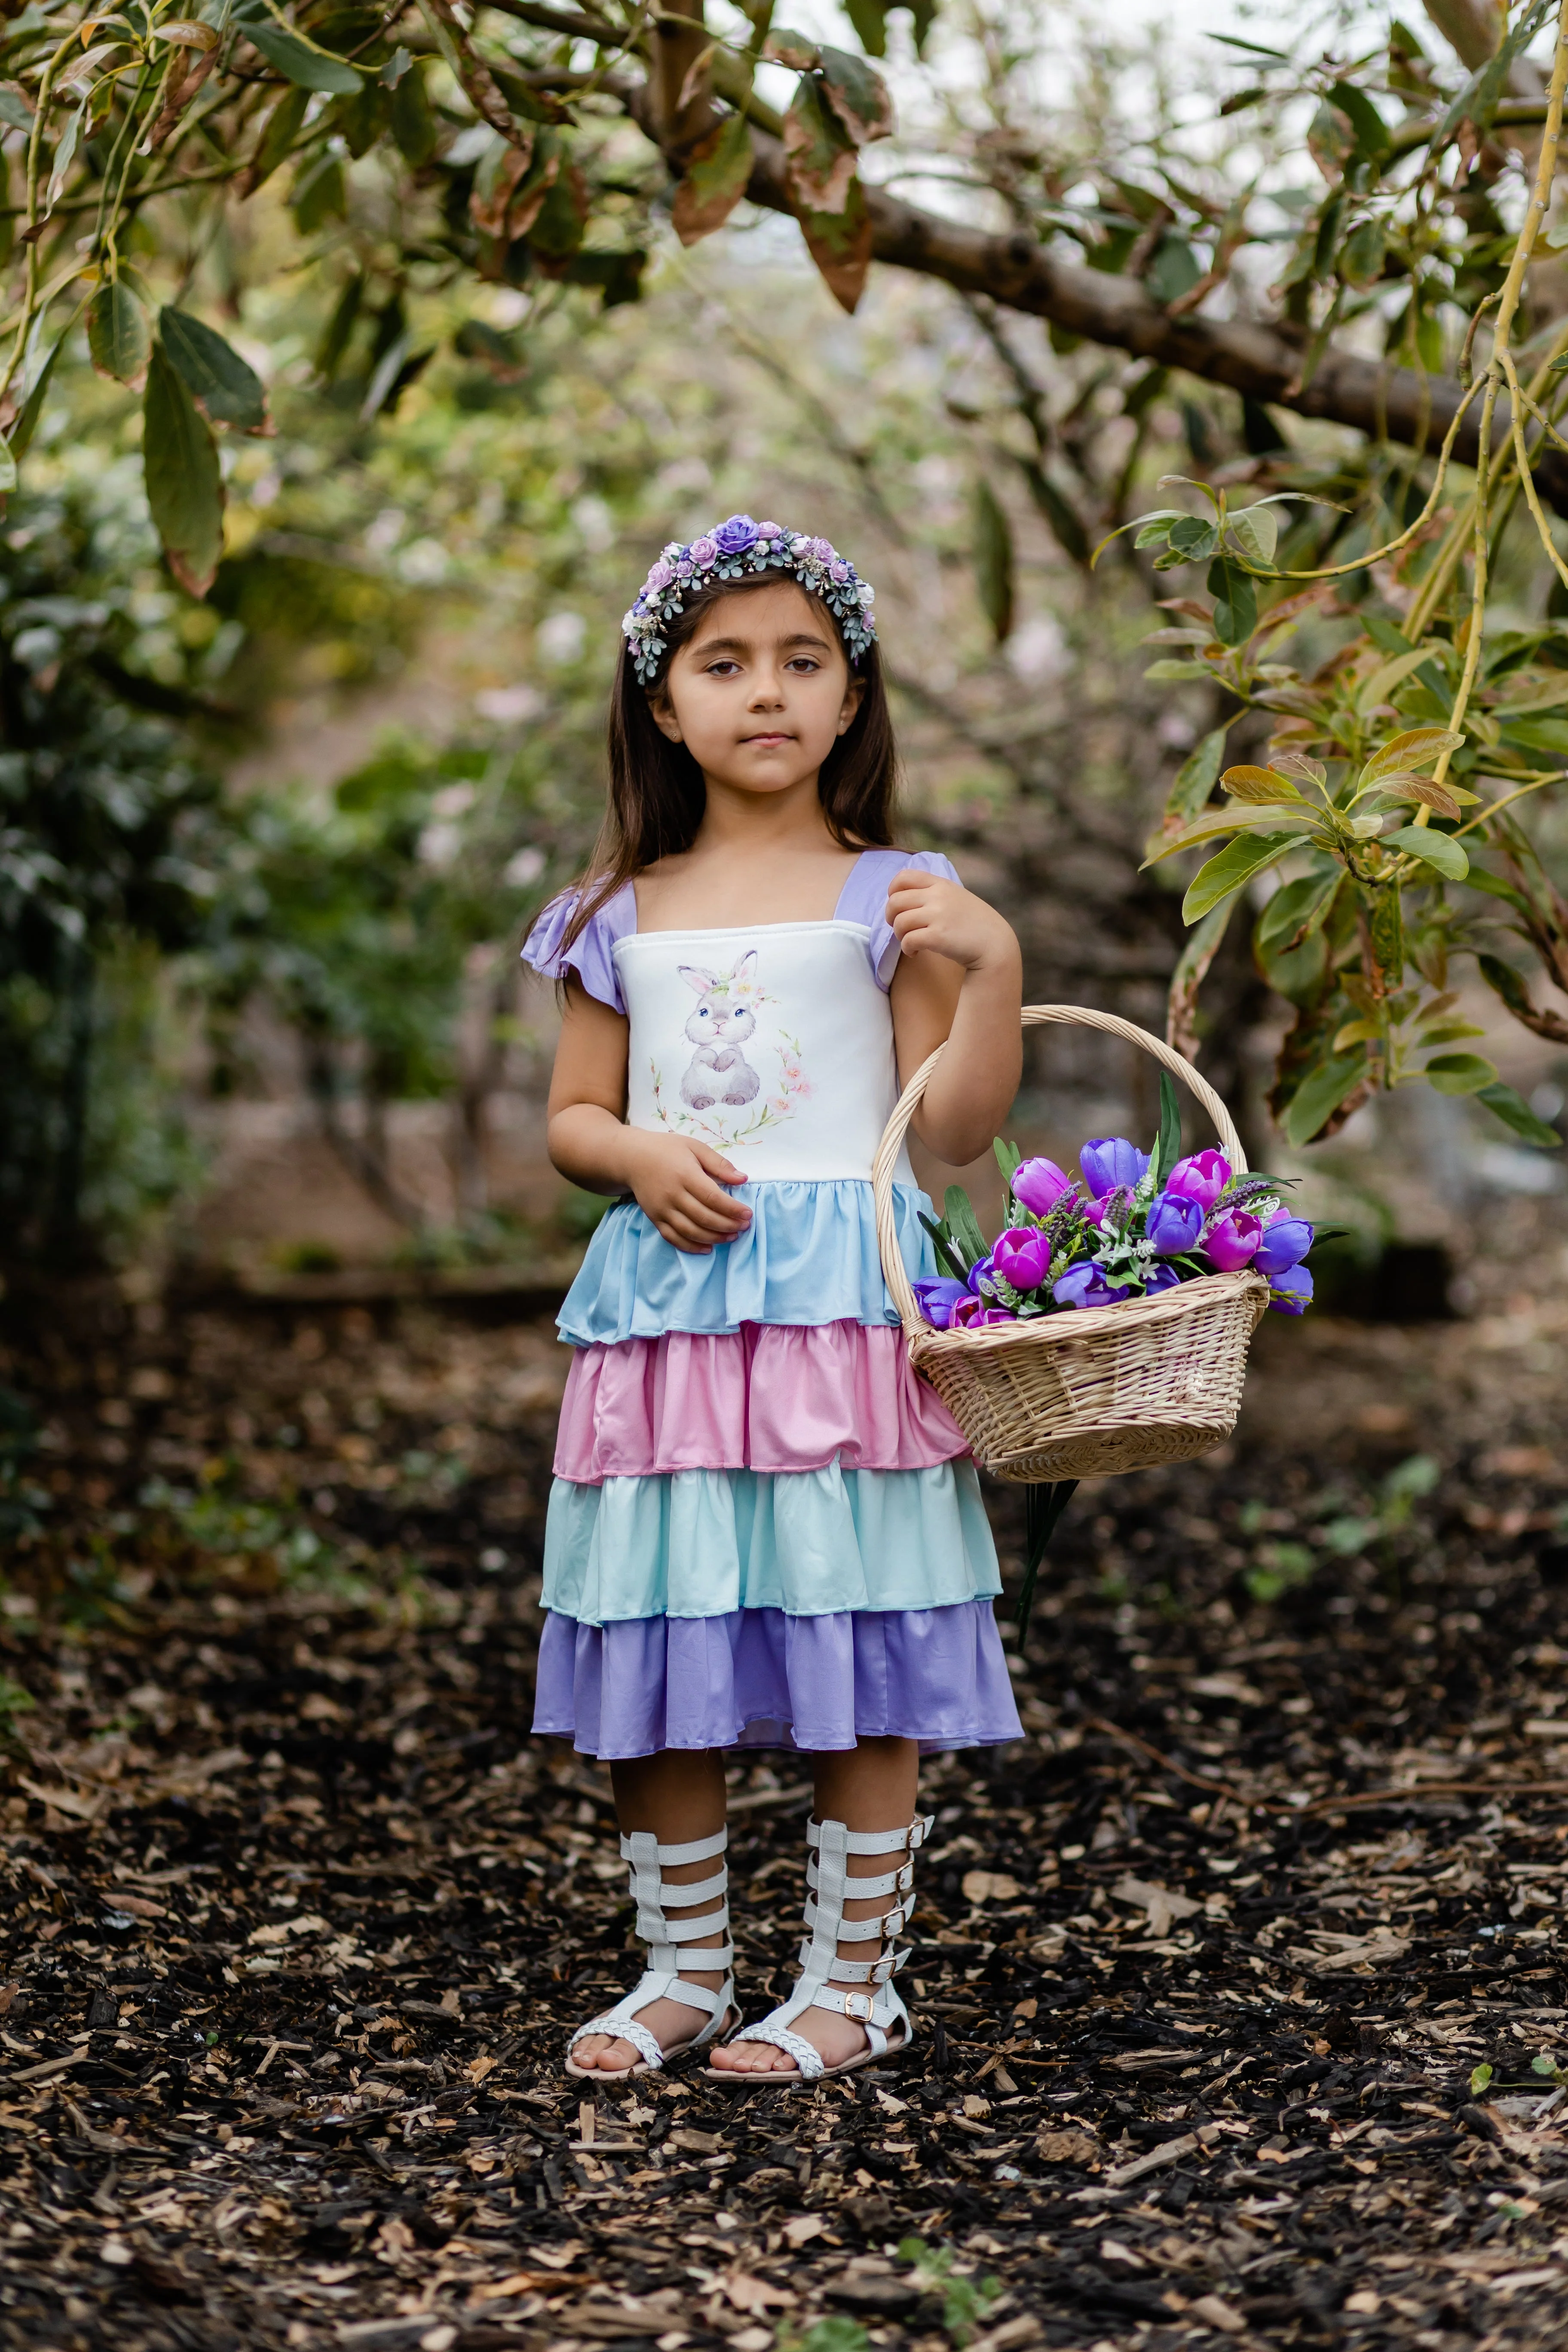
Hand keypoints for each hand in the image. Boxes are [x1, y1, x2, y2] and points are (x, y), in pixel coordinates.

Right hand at [623, 1132, 751, 1253]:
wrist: (632, 1157)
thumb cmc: (667, 1149)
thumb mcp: (694, 1147)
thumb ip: (719, 1164)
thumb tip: (742, 1179)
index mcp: (685, 1175)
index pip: (712, 1198)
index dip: (732, 1209)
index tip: (748, 1214)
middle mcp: (672, 1195)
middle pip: (704, 1217)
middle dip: (727, 1225)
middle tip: (744, 1227)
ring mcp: (662, 1209)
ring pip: (690, 1231)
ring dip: (713, 1238)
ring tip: (731, 1237)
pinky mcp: (654, 1218)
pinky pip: (673, 1238)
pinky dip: (691, 1247)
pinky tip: (708, 1248)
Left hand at [886, 869, 1016, 973]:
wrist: (995, 945)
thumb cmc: (974, 924)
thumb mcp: (957, 897)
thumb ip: (935, 893)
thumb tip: (905, 897)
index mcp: (941, 884)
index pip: (904, 876)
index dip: (892, 891)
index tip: (898, 906)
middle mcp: (938, 896)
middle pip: (895, 901)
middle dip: (891, 917)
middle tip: (901, 928)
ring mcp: (938, 915)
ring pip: (899, 922)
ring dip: (900, 936)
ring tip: (911, 943)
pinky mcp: (938, 936)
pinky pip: (908, 940)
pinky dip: (907, 949)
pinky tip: (915, 952)